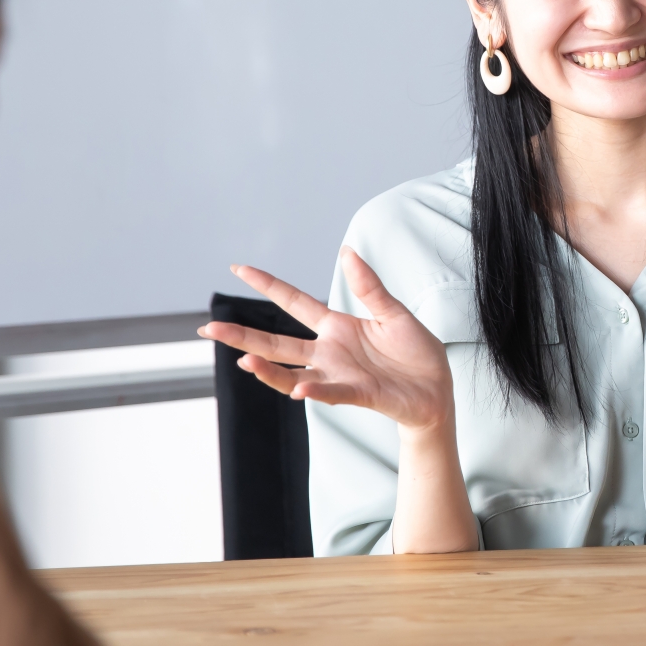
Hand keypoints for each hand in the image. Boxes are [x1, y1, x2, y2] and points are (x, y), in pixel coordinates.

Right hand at [200, 249, 453, 434]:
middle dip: (242, 337)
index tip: (238, 267)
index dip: (268, 285)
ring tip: (244, 360)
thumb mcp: (393, 312)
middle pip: (277, 343)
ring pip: (293, 374)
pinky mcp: (359, 394)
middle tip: (208, 329)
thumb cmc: (415, 352)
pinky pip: (332, 393)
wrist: (437, 390)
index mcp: (337, 327)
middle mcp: (329, 353)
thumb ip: (368, 287)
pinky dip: (315, 392)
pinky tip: (299, 389)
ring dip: (268, 370)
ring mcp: (339, 375)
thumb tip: (346, 251)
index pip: (294, 302)